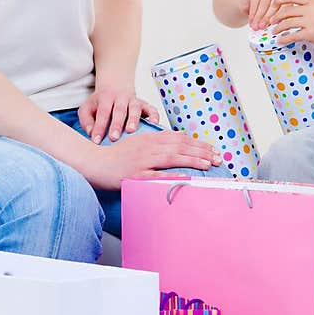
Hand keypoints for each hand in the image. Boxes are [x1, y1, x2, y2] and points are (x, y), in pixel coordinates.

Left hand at [78, 88, 160, 143]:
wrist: (115, 87)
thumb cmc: (100, 103)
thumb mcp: (87, 108)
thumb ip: (86, 120)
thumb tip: (91, 133)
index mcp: (105, 98)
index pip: (102, 112)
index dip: (99, 127)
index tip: (96, 140)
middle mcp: (121, 98)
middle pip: (119, 110)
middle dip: (117, 124)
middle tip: (114, 137)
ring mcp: (134, 101)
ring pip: (135, 109)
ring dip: (134, 120)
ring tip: (131, 131)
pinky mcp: (145, 105)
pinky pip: (151, 109)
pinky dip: (154, 116)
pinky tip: (154, 123)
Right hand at [83, 130, 221, 190]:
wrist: (95, 163)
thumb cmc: (117, 155)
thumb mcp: (140, 142)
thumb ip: (159, 139)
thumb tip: (180, 137)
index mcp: (151, 138)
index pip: (180, 139)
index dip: (198, 144)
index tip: (213, 149)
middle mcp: (149, 147)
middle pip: (180, 147)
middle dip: (202, 152)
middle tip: (218, 158)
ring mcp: (143, 160)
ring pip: (172, 158)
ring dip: (192, 160)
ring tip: (208, 164)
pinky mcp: (136, 174)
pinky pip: (157, 175)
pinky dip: (172, 175)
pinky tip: (185, 178)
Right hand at [244, 0, 290, 30]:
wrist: (249, 1)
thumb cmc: (265, 10)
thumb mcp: (274, 13)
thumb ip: (278, 18)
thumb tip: (279, 29)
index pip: (286, 6)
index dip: (280, 17)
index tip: (276, 27)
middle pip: (274, 5)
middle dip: (267, 18)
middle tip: (263, 28)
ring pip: (264, 4)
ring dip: (259, 17)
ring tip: (255, 27)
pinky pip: (254, 2)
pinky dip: (252, 14)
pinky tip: (251, 21)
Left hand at [269, 0, 313, 50]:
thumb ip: (309, 4)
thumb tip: (292, 5)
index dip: (279, 1)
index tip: (272, 7)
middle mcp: (312, 7)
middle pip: (286, 10)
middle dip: (275, 17)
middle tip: (270, 22)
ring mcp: (312, 20)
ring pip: (287, 23)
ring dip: (278, 28)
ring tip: (274, 32)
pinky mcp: (312, 33)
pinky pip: (292, 35)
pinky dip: (284, 38)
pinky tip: (280, 41)